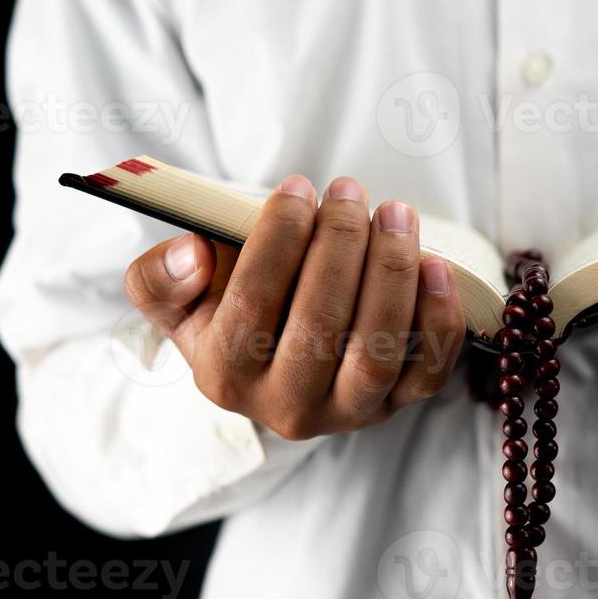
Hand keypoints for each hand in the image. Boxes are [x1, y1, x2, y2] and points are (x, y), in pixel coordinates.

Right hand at [124, 175, 465, 438]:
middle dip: (340, 246)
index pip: (252, 305)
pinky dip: (439, 318)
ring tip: (395, 214)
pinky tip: (435, 264)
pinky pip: (429, 370)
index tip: (297, 186)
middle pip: (319, 325)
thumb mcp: (175, 299)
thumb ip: (158, 277)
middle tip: (349, 191)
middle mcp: (286, 407)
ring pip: (378, 350)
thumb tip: (192, 253)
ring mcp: (348, 412)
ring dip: (392, 274)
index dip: (278, 239)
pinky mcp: (398, 404)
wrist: (274, 361)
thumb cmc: (225, 312)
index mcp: (225, 377)